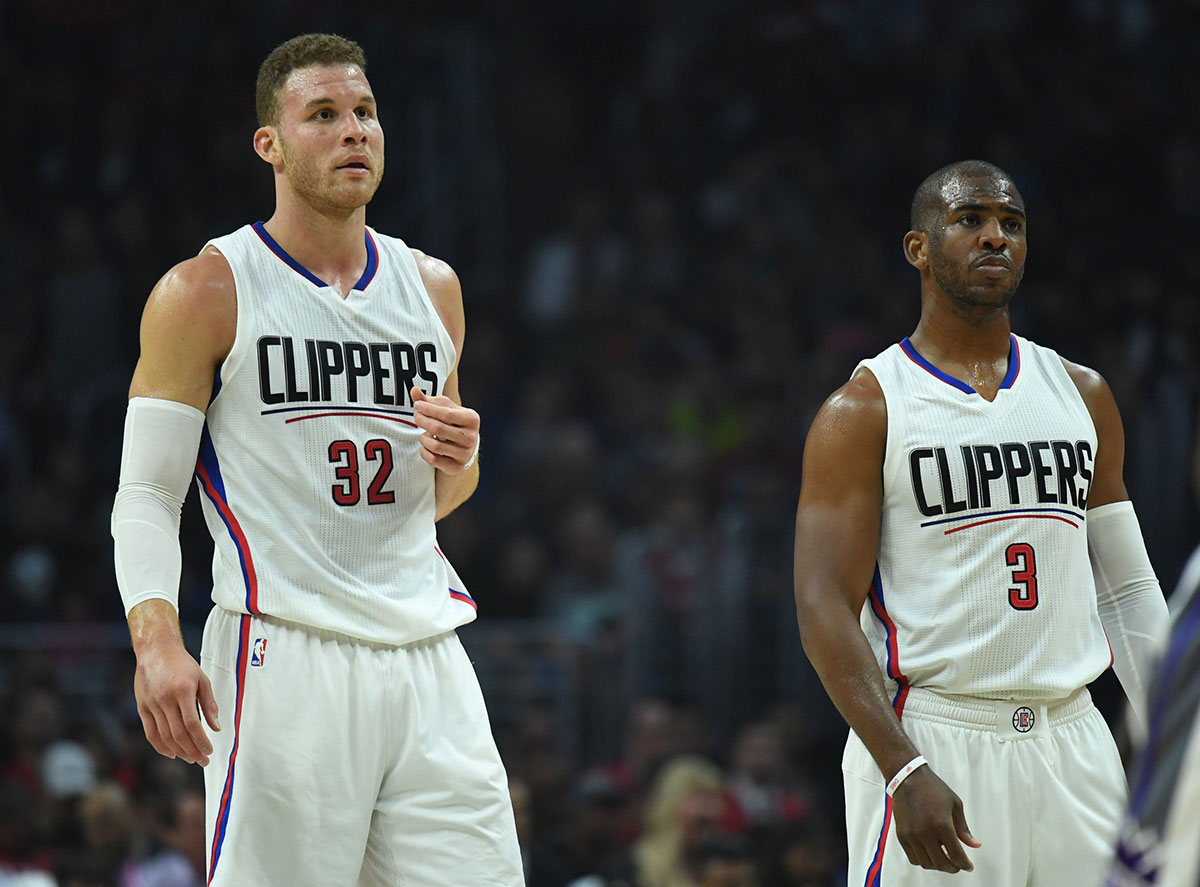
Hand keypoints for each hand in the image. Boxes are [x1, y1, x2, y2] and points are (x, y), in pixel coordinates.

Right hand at [134, 637, 220, 765]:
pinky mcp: (142, 707)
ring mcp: (151, 704)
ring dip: (179, 751)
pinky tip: (172, 753)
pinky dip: (160, 746)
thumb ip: (209, 704)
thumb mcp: (202, 679)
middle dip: (192, 751)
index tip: (209, 751)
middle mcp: (165, 699)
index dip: (201, 740)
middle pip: (178, 734)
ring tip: (191, 759)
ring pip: (164, 736)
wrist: (156, 650)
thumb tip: (217, 727)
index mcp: (183, 690)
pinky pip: (150, 732)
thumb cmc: (183, 664)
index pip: (192, 724)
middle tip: (203, 761)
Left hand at [411, 386, 479, 473]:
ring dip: (423, 438)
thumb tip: (414, 390)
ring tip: (424, 434)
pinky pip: (434, 460)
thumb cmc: (452, 424)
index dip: (428, 409)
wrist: (463, 450)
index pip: (446, 413)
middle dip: (423, 421)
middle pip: (439, 429)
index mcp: (472, 419)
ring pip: (436, 446)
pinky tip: (426, 446)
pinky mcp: (457, 467)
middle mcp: (471, 437)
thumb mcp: (444, 410)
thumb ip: (428, 401)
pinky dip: (425, 452)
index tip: (417, 405)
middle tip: (416, 418)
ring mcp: (465, 454)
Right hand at [891, 766, 980, 872]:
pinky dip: (923, 861)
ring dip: (938, 865)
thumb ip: (964, 828)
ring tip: (943, 858)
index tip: (968, 866)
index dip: (965, 864)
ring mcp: (912, 835)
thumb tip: (974, 844)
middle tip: (957, 864)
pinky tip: (929, 854)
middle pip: (942, 863)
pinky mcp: (902, 835)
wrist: (908, 778)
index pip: (956, 855)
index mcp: (942, 824)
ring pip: (927, 863)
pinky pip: (913, 858)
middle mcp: (925, 832)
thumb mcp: (955, 805)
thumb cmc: (932, 788)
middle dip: (953, 867)